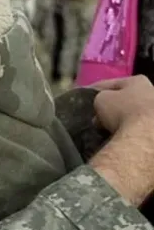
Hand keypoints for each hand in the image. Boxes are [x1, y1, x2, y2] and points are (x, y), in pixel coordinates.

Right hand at [89, 76, 153, 204]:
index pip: (111, 85)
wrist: (147, 140)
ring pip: (134, 121)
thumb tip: (98, 113)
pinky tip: (118, 147)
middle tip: (94, 121)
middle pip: (126, 103)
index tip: (82, 104)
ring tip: (103, 137)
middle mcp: (153, 96)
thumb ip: (99, 100)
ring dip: (121, 127)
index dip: (94, 93)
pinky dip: (129, 140)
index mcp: (138, 82)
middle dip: (111, 112)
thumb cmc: (123, 113)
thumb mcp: (102, 100)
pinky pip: (140, 137)